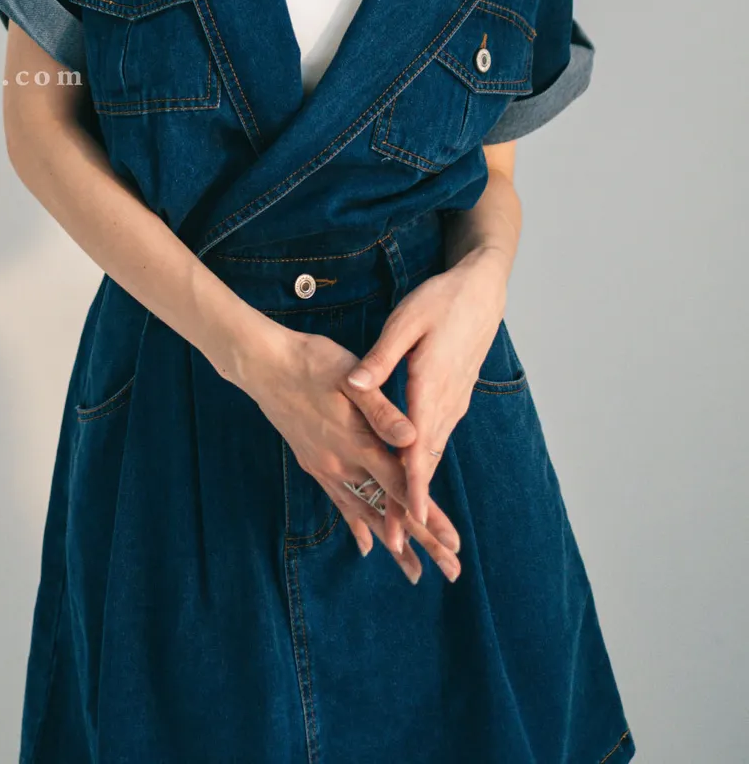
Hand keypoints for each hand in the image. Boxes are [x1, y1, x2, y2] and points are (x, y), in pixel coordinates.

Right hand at [242, 319, 462, 585]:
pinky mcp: (315, 464)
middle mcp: (342, 465)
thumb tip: (412, 439)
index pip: (401, 489)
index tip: (453, 545)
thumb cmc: (312, 363)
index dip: (429, 518)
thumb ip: (382, 411)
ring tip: (414, 572)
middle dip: (422, 543)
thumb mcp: (351, 379)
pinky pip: (340, 503)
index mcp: (358, 444)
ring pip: (366, 514)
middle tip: (452, 571)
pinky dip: (358, 525)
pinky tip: (367, 545)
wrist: (262, 365)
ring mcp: (326, 468)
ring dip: (393, 544)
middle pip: (389, 512)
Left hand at [345, 247, 508, 526]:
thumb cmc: (442, 301)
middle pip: (428, 463)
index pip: (420, 448)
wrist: (483, 291)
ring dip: (422, 490)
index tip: (408, 520)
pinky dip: (426, 466)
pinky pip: (437, 440)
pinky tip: (415, 480)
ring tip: (410, 527)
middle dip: (416, 505)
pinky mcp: (453, 398)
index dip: (413, 487)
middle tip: (404, 545)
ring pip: (434, 454)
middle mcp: (447, 403)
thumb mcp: (406, 321)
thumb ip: (380, 357)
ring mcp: (453, 403)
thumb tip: (353, 383)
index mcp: (432, 387)